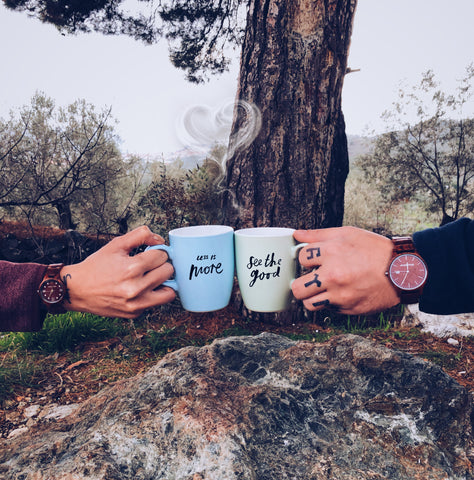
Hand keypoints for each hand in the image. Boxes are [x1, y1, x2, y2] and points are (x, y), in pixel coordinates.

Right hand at [60, 226, 174, 318]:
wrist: (77, 290)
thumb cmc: (96, 266)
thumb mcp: (116, 245)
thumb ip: (140, 235)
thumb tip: (160, 239)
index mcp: (131, 268)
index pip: (162, 255)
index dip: (157, 251)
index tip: (150, 253)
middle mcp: (136, 288)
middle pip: (168, 271)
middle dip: (161, 265)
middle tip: (151, 264)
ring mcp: (136, 303)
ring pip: (170, 292)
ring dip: (164, 282)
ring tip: (153, 277)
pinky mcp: (134, 313)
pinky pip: (156, 303)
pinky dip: (152, 295)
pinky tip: (141, 289)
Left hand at [291, 226, 399, 314]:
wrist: (404, 271)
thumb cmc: (375, 249)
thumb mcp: (348, 233)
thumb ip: (318, 235)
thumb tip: (296, 234)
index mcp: (331, 253)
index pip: (302, 258)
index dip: (307, 259)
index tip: (314, 260)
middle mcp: (334, 275)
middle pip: (297, 288)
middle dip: (300, 284)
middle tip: (308, 280)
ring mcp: (341, 295)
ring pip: (309, 304)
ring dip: (312, 297)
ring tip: (321, 289)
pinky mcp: (349, 309)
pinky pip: (330, 309)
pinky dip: (332, 302)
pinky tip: (341, 293)